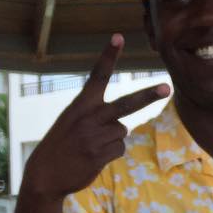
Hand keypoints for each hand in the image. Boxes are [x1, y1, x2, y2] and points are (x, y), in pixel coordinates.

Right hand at [21, 34, 169, 200]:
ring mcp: (95, 137)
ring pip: (122, 131)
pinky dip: (111, 153)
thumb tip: (123, 127)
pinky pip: (120, 149)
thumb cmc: (61, 145)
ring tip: (92, 145)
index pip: (98, 75)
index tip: (119, 37)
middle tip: (166, 88)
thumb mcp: (71, 122)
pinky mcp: (100, 155)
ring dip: (112, 138)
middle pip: (126, 103)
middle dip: (148, 96)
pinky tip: (94, 156)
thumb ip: (95, 117)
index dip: (108, 56)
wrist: (45, 175)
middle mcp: (90, 117)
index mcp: (81, 104)